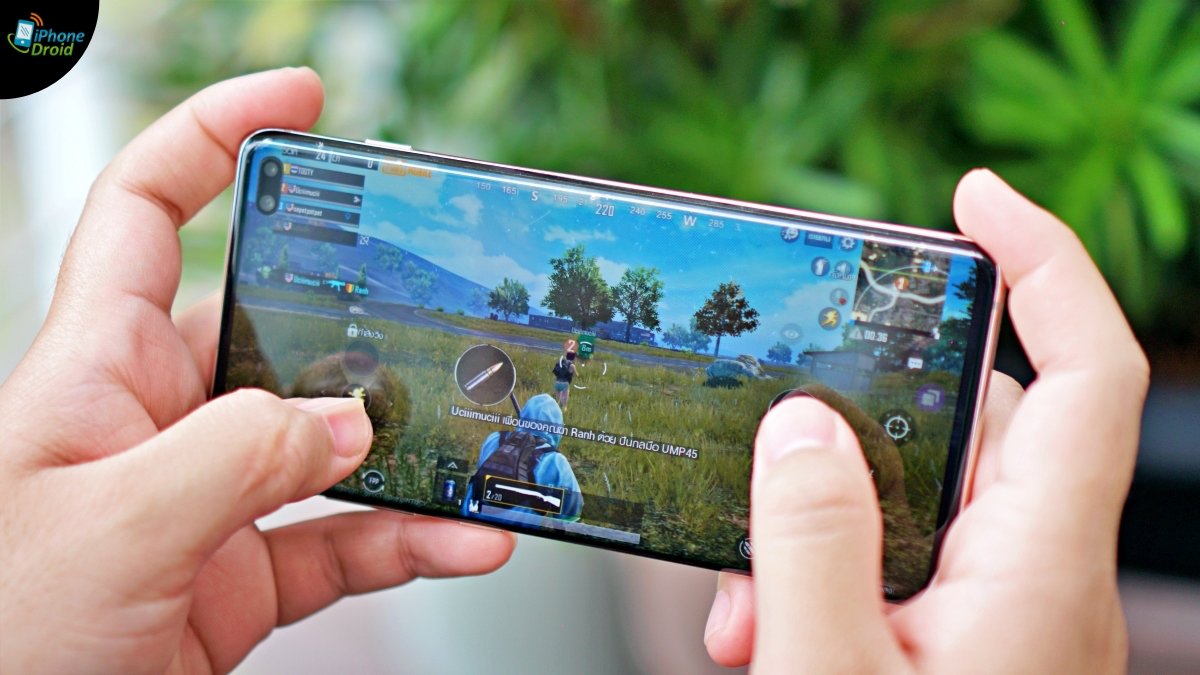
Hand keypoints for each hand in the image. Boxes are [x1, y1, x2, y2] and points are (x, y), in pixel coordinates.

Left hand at [0, 69, 514, 674]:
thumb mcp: (110, 529)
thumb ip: (238, 458)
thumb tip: (349, 423)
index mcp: (92, 374)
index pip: (148, 215)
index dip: (214, 138)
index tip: (300, 102)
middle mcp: (152, 428)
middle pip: (269, 333)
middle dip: (357, 326)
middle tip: (436, 316)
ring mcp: (201, 506)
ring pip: (323, 451)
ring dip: (407, 456)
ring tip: (477, 456)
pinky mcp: (234, 581)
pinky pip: (340, 543)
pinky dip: (407, 540)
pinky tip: (460, 539)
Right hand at [703, 170, 1146, 673]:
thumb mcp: (827, 670)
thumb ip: (811, 543)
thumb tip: (799, 427)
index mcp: (1036, 571)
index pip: (1084, 373)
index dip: (1044, 262)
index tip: (974, 196)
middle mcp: (1037, 577)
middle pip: (970, 424)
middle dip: (853, 427)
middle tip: (761, 455)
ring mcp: (1004, 608)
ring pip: (917, 497)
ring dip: (820, 519)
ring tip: (752, 597)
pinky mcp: (967, 636)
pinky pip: (901, 557)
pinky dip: (828, 569)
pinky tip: (767, 620)